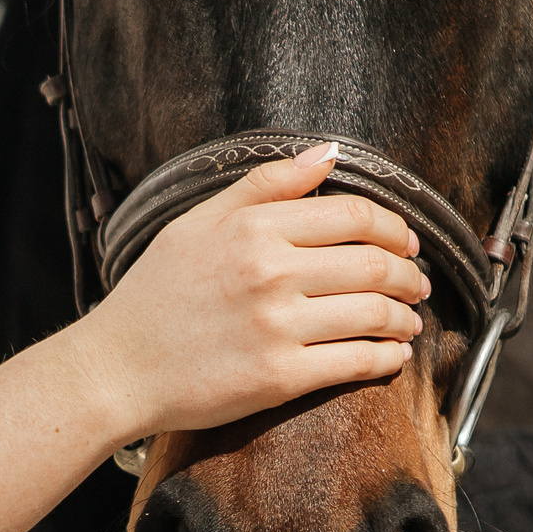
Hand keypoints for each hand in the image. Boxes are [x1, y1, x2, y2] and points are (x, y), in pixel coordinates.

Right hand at [61, 143, 428, 444]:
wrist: (116, 369)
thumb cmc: (153, 296)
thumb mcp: (197, 221)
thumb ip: (264, 185)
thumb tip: (327, 154)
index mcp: (253, 228)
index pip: (355, 217)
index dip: (395, 228)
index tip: (406, 241)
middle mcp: (270, 272)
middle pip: (373, 264)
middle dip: (409, 274)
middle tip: (416, 283)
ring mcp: (277, 326)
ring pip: (374, 313)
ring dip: (405, 318)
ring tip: (409, 321)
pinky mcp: (280, 377)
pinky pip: (357, 362)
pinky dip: (387, 358)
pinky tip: (392, 356)